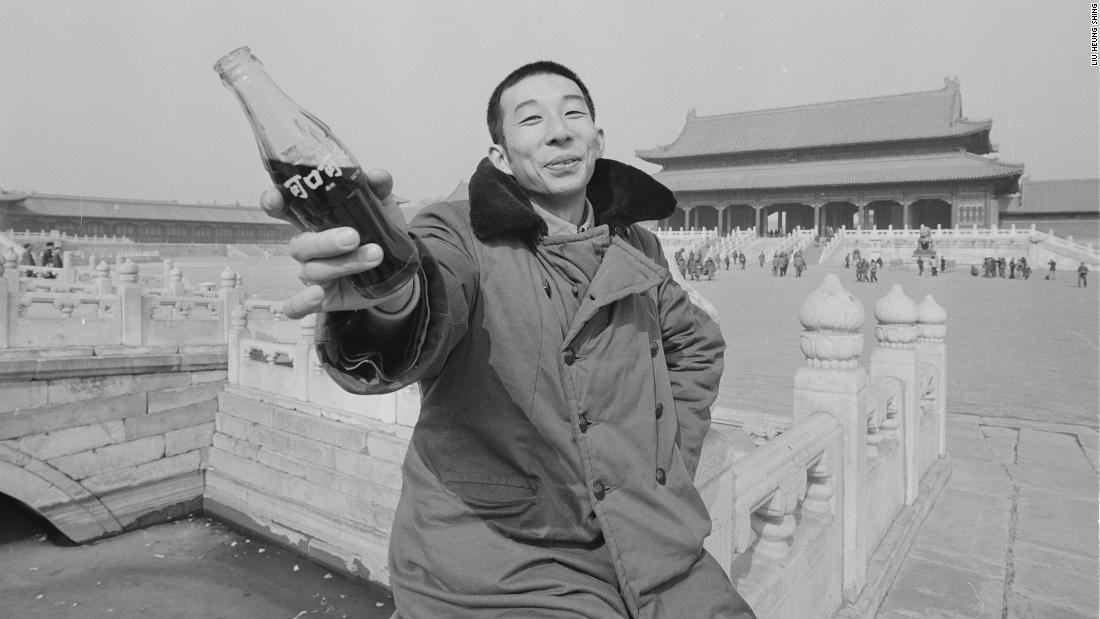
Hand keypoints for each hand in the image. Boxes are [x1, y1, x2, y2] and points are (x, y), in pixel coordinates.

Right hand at [260, 168, 406, 318]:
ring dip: (344, 264)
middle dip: (325, 241)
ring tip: (375, 255)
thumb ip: (378, 190)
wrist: (400, 272)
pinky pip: (298, 306)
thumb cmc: (381, 235)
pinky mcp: (322, 299)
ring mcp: (314, 274)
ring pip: (313, 270)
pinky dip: (301, 303)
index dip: (275, 204)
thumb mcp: (383, 210)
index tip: (276, 198)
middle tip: (353, 237)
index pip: (286, 210)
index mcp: (316, 222)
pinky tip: (317, 295)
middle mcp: (310, 248)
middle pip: (301, 244)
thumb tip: (377, 175)